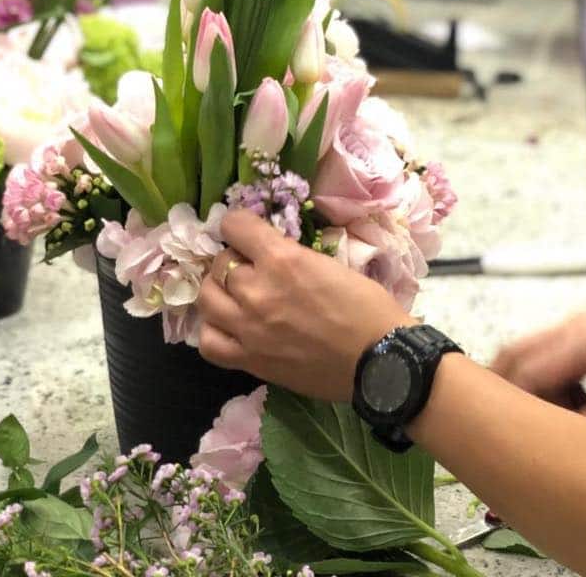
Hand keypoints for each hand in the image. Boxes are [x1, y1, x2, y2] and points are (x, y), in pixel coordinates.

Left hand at [197, 210, 411, 402]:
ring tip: (235, 295)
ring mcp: (247, 328)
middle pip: (220, 263)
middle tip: (251, 267)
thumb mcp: (332, 265)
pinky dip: (213, 330)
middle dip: (234, 259)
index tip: (247, 232)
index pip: (236, 226)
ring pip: (206, 298)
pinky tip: (229, 327)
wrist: (379, 359)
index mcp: (283, 259)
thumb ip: (294, 259)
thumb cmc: (368, 308)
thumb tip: (274, 257)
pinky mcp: (248, 359)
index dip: (239, 225)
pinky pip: (209, 342)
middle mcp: (257, 289)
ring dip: (218, 291)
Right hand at [491, 303, 585, 431]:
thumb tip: (562, 440)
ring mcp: (578, 326)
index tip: (510, 438)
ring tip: (555, 421)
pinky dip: (549, 380)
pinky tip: (576, 406)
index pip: (525, 374)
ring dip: (531, 387)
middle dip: (505, 392)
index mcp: (582, 344)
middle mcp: (572, 328)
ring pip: (530, 354)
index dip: (511, 408)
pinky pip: (551, 355)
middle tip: (512, 430)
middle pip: (514, 355)